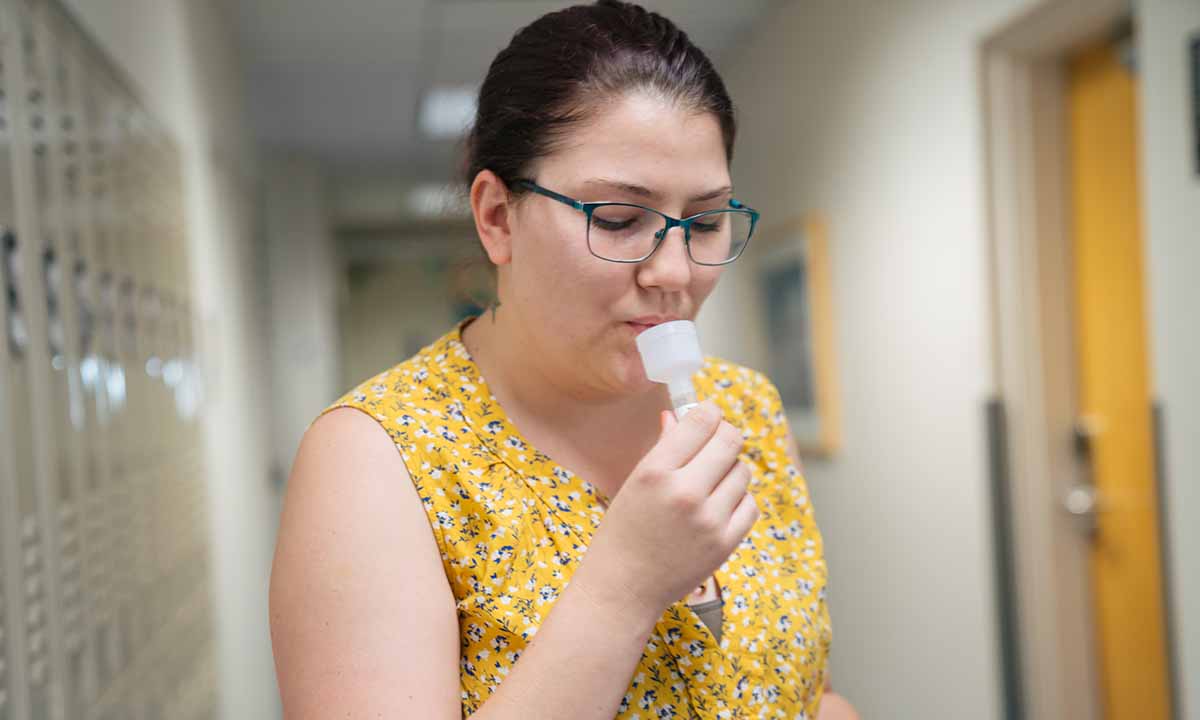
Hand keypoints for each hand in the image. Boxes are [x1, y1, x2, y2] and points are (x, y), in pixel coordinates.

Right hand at [576, 401, 759, 620]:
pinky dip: (738, 499)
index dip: (708, 413)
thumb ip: (663, 448)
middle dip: (724, 437)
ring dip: (730, 470)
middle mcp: (684, 492)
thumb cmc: (623, 530)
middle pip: (731, 440)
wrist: (623, 588)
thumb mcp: (633, 483)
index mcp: (655, 471)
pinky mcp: (725, 543)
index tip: (706, 417)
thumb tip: (680, 416)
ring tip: (710, 483)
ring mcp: (709, 520)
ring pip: (743, 471)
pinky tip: (719, 505)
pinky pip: (750, 504)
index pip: (702, 421)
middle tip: (714, 445)